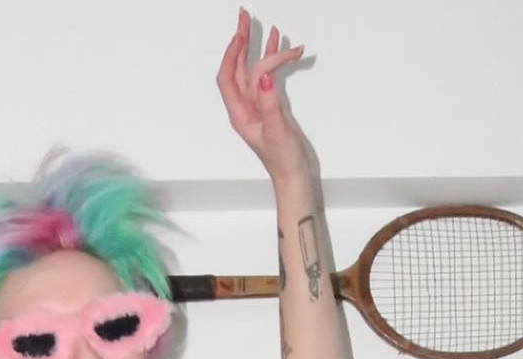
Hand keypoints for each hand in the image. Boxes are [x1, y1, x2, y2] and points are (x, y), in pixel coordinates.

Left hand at [216, 8, 309, 180]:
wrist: (294, 176)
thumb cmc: (283, 160)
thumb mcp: (277, 132)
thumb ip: (270, 104)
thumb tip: (264, 77)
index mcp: (240, 114)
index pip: (228, 78)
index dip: (231, 55)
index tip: (240, 36)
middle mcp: (245, 107)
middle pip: (237, 68)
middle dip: (241, 42)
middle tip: (245, 18)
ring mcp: (258, 104)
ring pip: (254, 69)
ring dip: (258, 47)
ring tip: (264, 26)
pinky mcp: (270, 104)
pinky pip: (268, 76)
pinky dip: (274, 60)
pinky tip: (280, 45)